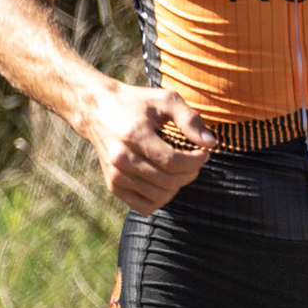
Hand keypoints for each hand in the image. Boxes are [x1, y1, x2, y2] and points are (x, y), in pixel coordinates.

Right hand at [89, 82, 214, 209]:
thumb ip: (189, 119)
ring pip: (159, 196)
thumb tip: (211, 143)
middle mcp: (121, 158)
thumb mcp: (165, 100)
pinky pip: (145, 207)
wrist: (97, 110)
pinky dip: (161, 199)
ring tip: (181, 170)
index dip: (195, 161)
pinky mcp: (113, 186)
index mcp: (133, 135)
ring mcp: (115, 175)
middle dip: (190, 173)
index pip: (172, 161)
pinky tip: (165, 182)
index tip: (204, 153)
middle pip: (167, 181)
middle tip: (195, 161)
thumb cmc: (136, 103)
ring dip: (178, 186)